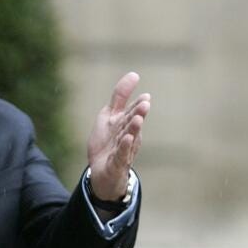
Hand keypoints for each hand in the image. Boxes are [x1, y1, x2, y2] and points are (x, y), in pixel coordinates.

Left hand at [87, 72, 150, 200]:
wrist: (101, 174)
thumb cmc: (108, 143)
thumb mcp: (110, 116)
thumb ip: (120, 96)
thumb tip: (134, 74)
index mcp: (125, 123)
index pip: (131, 111)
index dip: (137, 104)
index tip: (145, 96)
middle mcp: (127, 135)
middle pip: (132, 122)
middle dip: (138, 113)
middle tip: (145, 103)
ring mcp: (123, 150)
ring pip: (129, 137)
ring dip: (134, 128)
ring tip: (138, 118)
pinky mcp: (117, 163)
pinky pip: (121, 154)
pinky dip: (124, 147)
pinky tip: (127, 138)